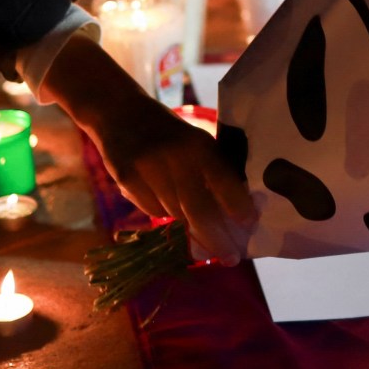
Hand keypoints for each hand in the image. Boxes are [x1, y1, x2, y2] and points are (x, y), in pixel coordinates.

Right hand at [47, 38, 254, 263]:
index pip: (223, 180)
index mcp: (198, 144)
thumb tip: (232, 211)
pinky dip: (162, 213)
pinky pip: (151, 210)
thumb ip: (211, 169)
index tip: (250, 224)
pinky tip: (164, 204)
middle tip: (232, 258)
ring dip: (191, 229)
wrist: (117, 109)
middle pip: (199, 210)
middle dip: (217, 238)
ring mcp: (147, 169)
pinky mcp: (126, 179)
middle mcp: (174, 157)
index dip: (238, 205)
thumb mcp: (194, 140)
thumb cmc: (166, 130)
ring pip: (175, 214)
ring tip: (204, 240)